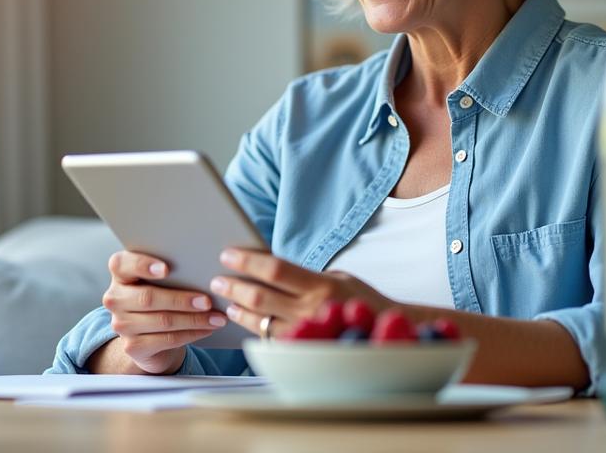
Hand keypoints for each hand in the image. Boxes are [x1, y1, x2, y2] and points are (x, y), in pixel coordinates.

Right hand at [94, 250, 227, 373]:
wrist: (149, 335)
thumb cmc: (160, 296)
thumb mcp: (160, 280)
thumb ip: (170, 270)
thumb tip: (204, 269)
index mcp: (120, 273)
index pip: (121, 264)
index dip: (142, 265)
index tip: (166, 269)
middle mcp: (115, 298)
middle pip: (148, 297)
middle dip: (181, 300)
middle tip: (207, 301)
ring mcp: (121, 324)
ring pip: (162, 321)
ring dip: (194, 319)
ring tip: (217, 317)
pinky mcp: (133, 346)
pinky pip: (167, 339)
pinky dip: (191, 334)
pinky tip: (207, 329)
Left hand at [211, 248, 394, 338]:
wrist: (388, 333)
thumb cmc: (361, 301)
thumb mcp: (339, 278)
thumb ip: (305, 276)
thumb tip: (267, 267)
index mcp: (321, 286)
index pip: (275, 269)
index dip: (247, 261)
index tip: (227, 254)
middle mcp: (312, 310)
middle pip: (261, 296)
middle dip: (233, 286)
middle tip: (217, 280)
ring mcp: (307, 334)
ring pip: (260, 322)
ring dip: (239, 310)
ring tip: (228, 301)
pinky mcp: (303, 352)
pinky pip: (271, 340)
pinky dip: (253, 328)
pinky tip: (244, 318)